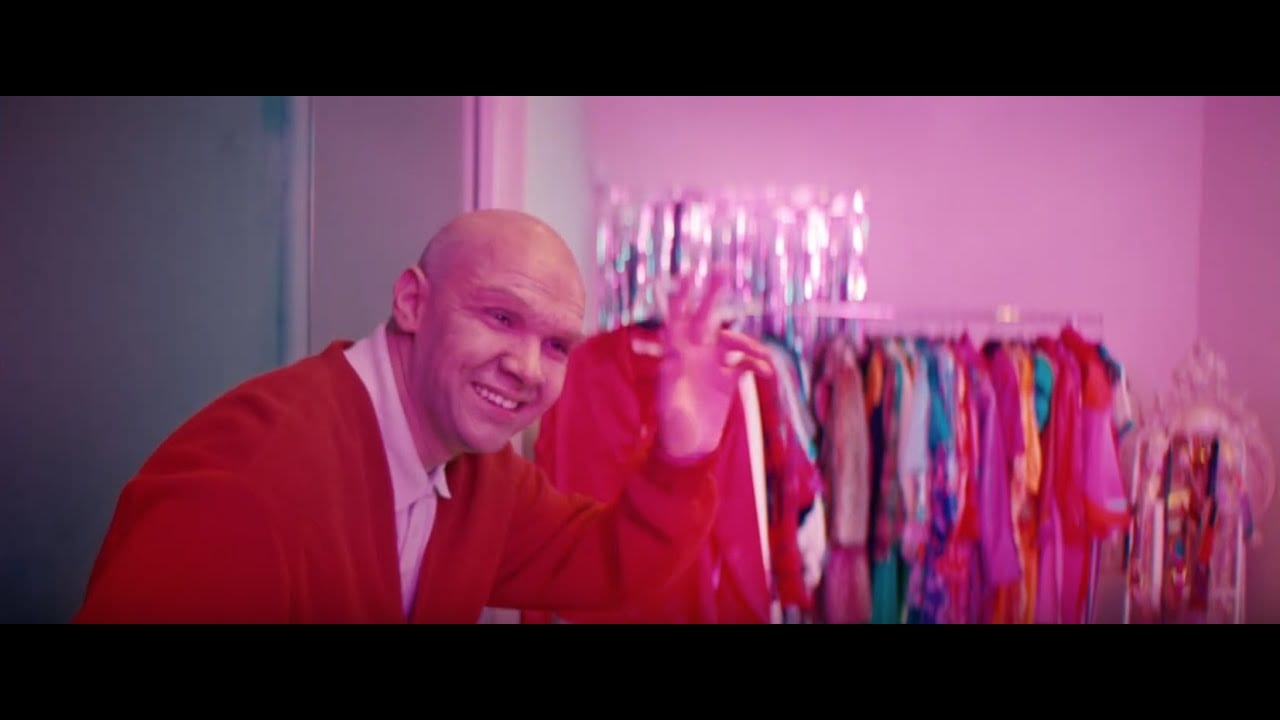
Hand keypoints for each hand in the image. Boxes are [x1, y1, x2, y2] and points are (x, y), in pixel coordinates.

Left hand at [655, 270, 774, 461]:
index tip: (688, 275)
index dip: (681, 296)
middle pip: (706, 317)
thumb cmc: (674, 429)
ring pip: (734, 340)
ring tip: (760, 358)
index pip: (675, 320)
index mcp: (675, 356)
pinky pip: (747, 362)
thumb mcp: (669, 405)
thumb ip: (672, 381)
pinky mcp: (729, 378)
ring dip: (748, 344)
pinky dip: (758, 364)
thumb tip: (674, 355)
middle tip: (722, 267)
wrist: (690, 451)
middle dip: (713, 293)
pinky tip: (765, 372)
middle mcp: (694, 354)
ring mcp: (713, 364)